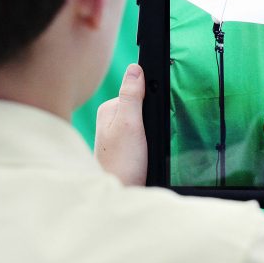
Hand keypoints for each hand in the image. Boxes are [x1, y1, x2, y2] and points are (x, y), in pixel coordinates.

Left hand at [95, 63, 147, 186]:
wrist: (121, 195)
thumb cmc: (123, 164)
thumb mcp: (130, 125)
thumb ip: (132, 96)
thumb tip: (135, 68)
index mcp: (109, 109)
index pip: (138, 91)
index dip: (152, 101)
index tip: (154, 118)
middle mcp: (111, 120)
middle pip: (143, 106)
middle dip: (153, 118)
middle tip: (150, 138)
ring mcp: (119, 135)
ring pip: (145, 122)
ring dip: (153, 132)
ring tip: (148, 148)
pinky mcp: (127, 148)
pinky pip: (144, 136)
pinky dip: (151, 142)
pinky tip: (148, 154)